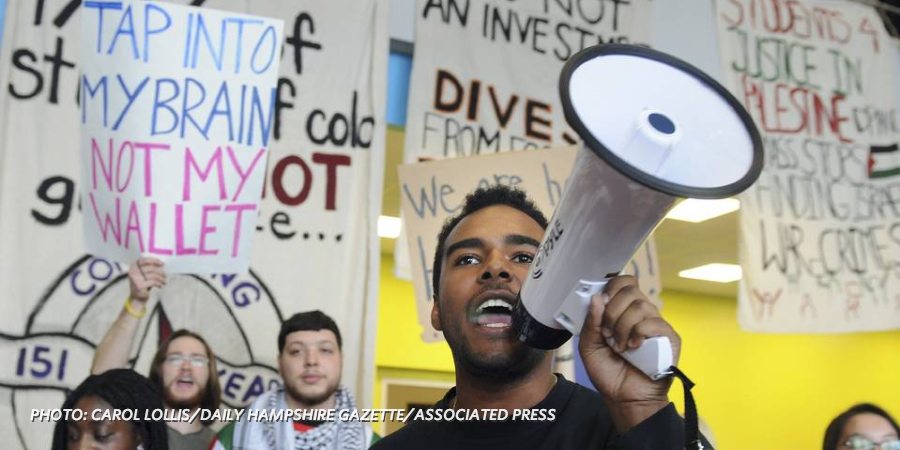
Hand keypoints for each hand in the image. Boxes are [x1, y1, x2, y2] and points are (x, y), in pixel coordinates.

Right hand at [129, 257, 165, 303]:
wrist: (137, 298)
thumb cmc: (143, 284)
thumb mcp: (143, 274)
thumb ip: (149, 268)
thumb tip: (162, 264)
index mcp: (133, 267)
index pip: (144, 260)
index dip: (154, 260)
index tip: (162, 263)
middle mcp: (133, 272)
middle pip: (151, 268)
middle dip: (160, 271)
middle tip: (165, 275)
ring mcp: (136, 279)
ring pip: (154, 275)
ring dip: (161, 279)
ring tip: (164, 281)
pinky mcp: (140, 285)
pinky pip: (154, 282)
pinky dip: (159, 283)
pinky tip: (161, 286)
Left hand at [578, 275, 679, 430]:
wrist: (623, 398)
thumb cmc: (608, 372)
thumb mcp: (589, 346)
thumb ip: (591, 323)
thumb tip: (596, 298)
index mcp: (623, 311)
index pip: (623, 282)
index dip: (611, 288)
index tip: (601, 305)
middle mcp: (642, 314)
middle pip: (630, 290)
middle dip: (612, 311)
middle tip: (607, 333)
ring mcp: (656, 325)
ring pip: (641, 305)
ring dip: (623, 326)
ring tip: (619, 347)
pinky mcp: (669, 338)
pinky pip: (655, 323)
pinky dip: (639, 334)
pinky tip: (633, 348)